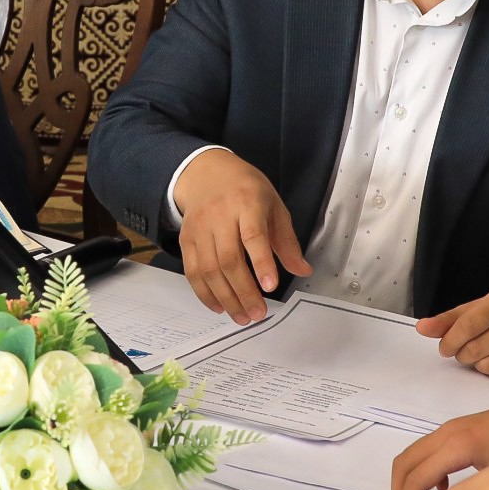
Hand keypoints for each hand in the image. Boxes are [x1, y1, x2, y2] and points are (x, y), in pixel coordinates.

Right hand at [173, 149, 311, 322]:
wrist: (206, 172)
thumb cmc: (245, 189)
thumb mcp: (274, 206)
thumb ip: (287, 241)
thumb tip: (302, 270)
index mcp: (247, 203)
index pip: (253, 236)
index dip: (262, 263)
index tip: (271, 287)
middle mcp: (220, 216)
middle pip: (229, 259)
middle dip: (244, 292)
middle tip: (258, 313)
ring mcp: (200, 228)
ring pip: (209, 270)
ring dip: (226, 298)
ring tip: (242, 317)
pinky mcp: (186, 239)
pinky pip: (192, 271)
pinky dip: (205, 293)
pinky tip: (219, 306)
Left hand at [416, 289, 488, 379]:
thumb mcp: (476, 311)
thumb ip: (448, 320)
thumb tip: (422, 328)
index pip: (468, 325)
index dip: (451, 340)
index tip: (445, 348)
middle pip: (476, 349)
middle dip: (463, 355)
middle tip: (466, 352)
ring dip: (479, 365)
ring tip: (486, 354)